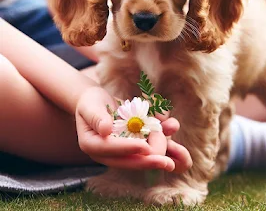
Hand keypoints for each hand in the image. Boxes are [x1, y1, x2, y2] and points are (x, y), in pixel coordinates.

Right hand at [75, 88, 191, 171]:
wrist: (96, 101)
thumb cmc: (91, 102)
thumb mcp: (90, 106)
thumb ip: (97, 117)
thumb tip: (106, 130)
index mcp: (92, 145)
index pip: (109, 149)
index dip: (127, 148)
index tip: (144, 146)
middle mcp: (106, 153)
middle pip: (128, 160)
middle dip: (148, 162)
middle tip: (167, 163)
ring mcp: (120, 151)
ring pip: (140, 157)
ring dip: (157, 155)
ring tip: (175, 159)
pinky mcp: (130, 145)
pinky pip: (146, 146)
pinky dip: (159, 141)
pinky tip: (171, 132)